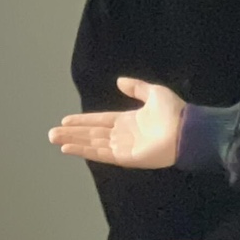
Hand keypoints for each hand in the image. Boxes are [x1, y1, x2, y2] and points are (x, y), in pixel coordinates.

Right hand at [50, 78, 184, 167]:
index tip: (65, 121)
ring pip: (93, 144)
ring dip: (73, 142)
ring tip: (55, 140)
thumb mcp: (154, 93)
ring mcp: (124, 147)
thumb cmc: (174, 112)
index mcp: (129, 121)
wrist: (188, 131)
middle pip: (92, 134)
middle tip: (52, 133)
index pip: (100, 121)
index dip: (83, 121)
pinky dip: (84, 151)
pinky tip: (69, 148)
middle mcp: (123, 135)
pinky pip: (101, 154)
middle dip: (72, 133)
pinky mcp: (126, 158)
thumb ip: (136, 88)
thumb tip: (120, 81)